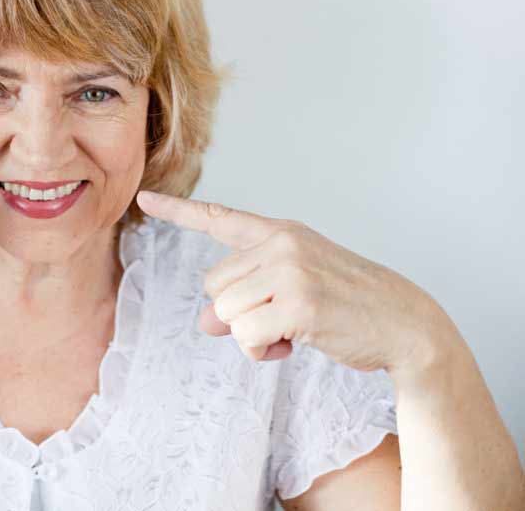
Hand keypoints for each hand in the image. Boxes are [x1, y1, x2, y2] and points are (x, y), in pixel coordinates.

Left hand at [135, 190, 440, 372]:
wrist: (403, 322)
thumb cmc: (344, 304)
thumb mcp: (290, 291)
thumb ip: (245, 297)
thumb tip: (206, 322)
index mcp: (278, 232)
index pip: (219, 218)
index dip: (177, 210)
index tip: (144, 197)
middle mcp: (280, 244)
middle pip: (214, 286)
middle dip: (239, 313)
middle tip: (280, 319)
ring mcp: (290, 271)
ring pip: (226, 314)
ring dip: (251, 336)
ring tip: (290, 331)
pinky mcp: (299, 304)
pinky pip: (246, 336)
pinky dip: (263, 351)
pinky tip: (293, 345)